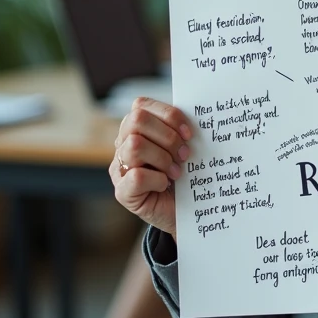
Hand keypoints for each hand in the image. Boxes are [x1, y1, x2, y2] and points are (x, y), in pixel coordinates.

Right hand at [110, 97, 192, 238]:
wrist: (188, 212)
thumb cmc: (186, 176)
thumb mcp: (184, 147)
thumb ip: (181, 130)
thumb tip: (198, 115)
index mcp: (137, 129)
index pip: (142, 105)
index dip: (168, 115)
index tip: (189, 133)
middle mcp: (123, 145)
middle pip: (136, 120)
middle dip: (167, 136)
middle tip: (184, 154)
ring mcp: (120, 169)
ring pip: (134, 145)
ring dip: (163, 158)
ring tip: (176, 172)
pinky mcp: (123, 192)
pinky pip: (136, 176)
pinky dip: (157, 179)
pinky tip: (164, 185)